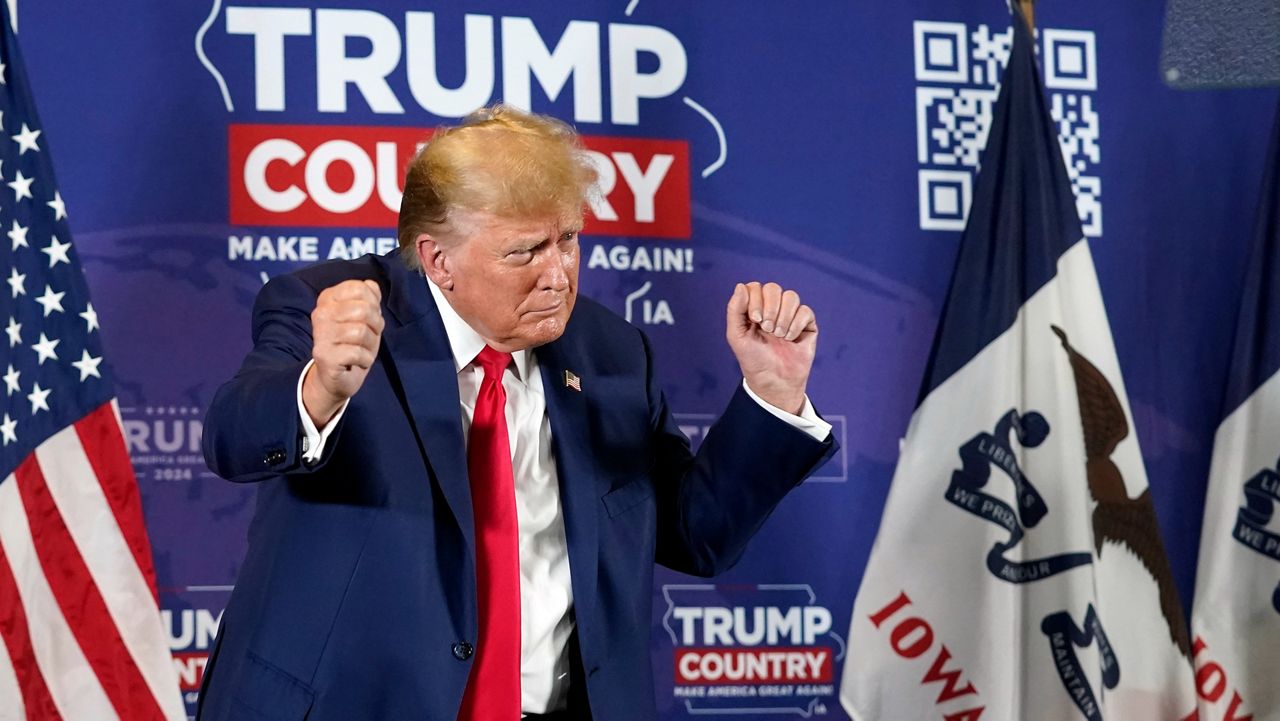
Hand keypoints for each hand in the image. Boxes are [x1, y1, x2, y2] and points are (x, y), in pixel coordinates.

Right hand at [302, 279, 384, 426]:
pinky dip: (365, 359)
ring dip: (370, 345)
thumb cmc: (352, 344)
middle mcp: (321, 313)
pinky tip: (357, 362)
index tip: (368, 318)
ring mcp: (321, 334)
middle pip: (364, 310)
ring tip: (361, 350)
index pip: (359, 288)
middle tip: (368, 337)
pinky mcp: (324, 355)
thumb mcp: (365, 318)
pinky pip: (358, 353)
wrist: (336, 377)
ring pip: (361, 331)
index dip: (373, 304)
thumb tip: (371, 284)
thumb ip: (368, 299)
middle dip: (375, 325)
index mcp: (328, 298)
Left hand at [725, 282, 816, 414]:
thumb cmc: (753, 360)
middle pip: (773, 288)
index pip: (755, 287)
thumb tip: (740, 286)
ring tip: (778, 335)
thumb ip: (735, 310)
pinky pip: (805, 311)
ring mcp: (790, 315)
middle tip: (767, 329)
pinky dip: (796, 324)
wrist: (773, 381)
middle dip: (770, 308)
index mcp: (754, 308)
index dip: (756, 299)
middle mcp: (772, 309)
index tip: (754, 320)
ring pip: (791, 296)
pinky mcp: (806, 324)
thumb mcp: (736, 336)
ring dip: (783, 317)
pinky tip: (790, 338)